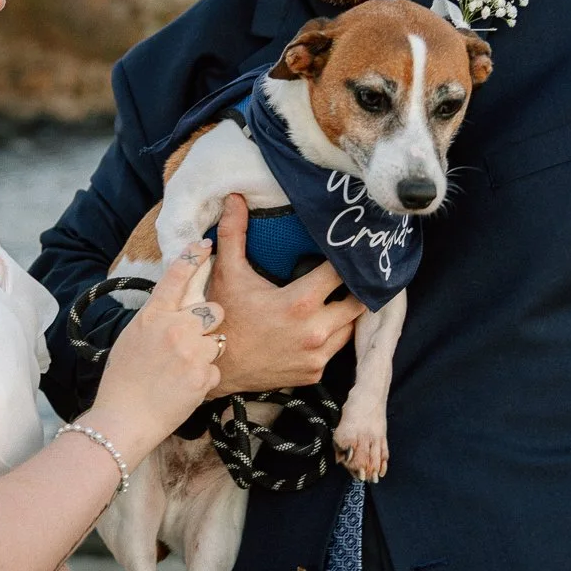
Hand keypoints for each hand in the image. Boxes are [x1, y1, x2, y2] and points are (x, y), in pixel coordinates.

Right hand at [88, 241, 223, 462]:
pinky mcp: (204, 376)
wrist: (123, 419)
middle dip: (209, 322)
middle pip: (214, 309)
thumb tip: (172, 310)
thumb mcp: (131, 339)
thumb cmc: (121, 382)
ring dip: (207, 352)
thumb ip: (154, 320)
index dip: (193, 256)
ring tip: (185, 369)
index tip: (204, 244)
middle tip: (194, 339)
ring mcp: (191, 352)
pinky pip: (216, 369)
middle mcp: (174, 328)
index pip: (176, 277)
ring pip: (218, 340)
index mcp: (152, 316)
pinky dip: (205, 379)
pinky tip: (185, 387)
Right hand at [207, 195, 363, 396]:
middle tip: (349, 273)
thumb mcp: (227, 272)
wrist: (212, 366)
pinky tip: (318, 324)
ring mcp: (316, 355)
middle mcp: (315, 331)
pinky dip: (331, 336)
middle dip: (354, 287)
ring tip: (336, 297)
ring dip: (344, 313)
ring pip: (350, 327)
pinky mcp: (313, 373)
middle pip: (357, 302)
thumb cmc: (222, 316)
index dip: (346, 260)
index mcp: (300, 303)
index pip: (342, 274)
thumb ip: (235, 233)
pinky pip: (334, 349)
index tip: (347, 250)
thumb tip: (235, 198)